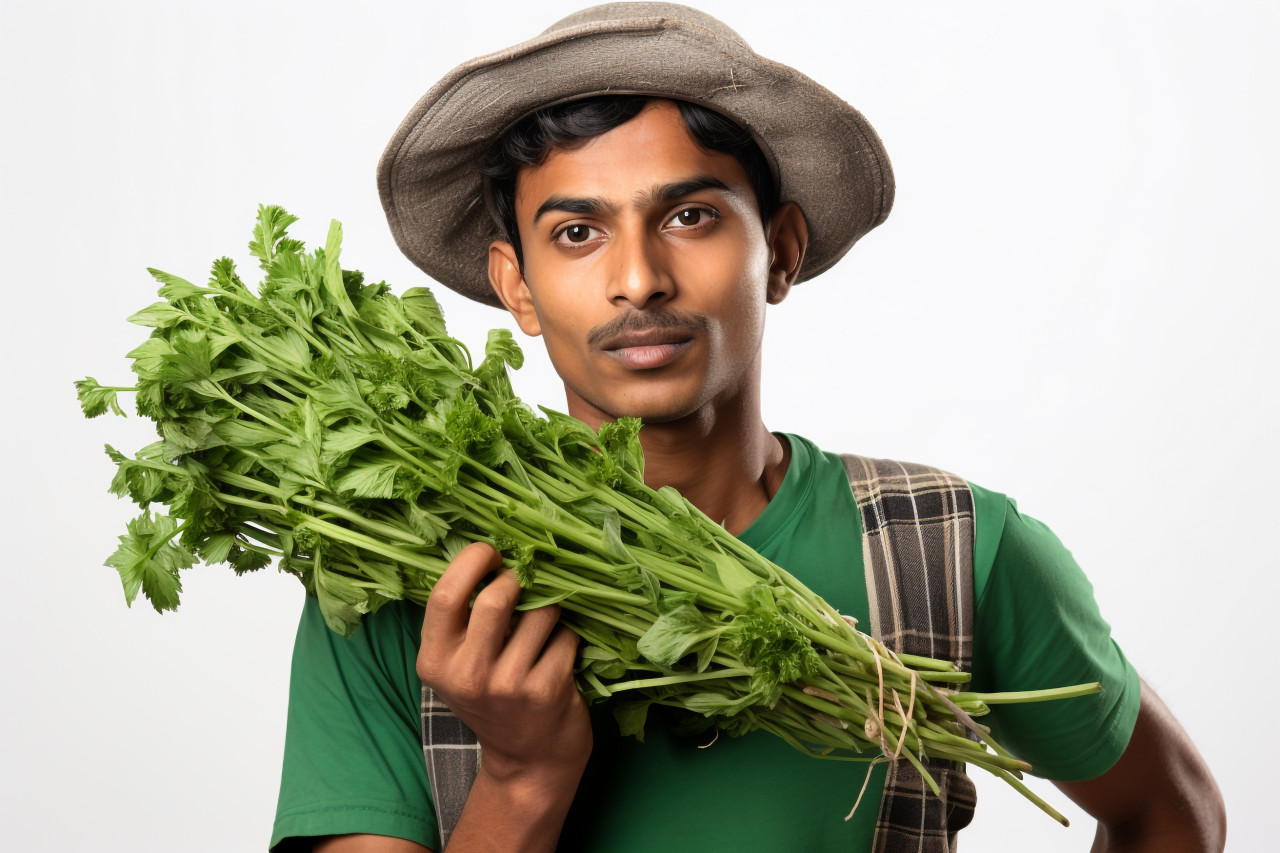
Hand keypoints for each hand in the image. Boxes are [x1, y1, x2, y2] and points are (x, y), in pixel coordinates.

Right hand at [416, 542, 592, 785]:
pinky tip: (557, 658)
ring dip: (549, 613)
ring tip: (542, 634)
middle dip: (520, 582)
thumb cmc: (495, 697)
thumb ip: (464, 618)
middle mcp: (466, 675)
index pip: (445, 594)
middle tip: (526, 587)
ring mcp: (507, 685)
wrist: (528, 760)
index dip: (472, 561)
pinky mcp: (545, 692)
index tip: (492, 554)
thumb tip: (490, 550)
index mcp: (435, 661)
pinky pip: (566, 637)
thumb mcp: (460, 663)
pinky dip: (568, 639)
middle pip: (497, 597)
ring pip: (541, 613)